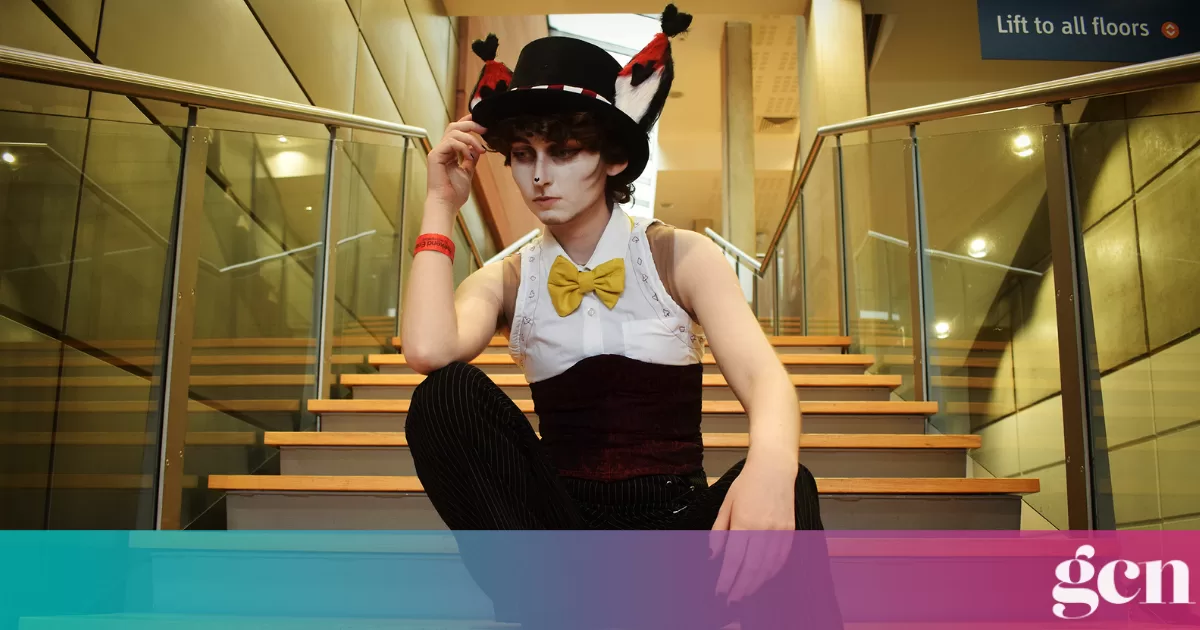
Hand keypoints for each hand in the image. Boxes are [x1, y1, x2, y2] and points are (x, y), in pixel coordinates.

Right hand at [427, 115, 487, 209]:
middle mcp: (442, 150)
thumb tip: (477, 149)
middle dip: (471, 125)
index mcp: (449, 153)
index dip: (468, 122)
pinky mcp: (435, 155)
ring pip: (453, 132)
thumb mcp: (468, 172)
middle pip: (454, 126)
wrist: (446, 204)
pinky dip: (463, 147)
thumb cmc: (454, 193)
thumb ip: (471, 159)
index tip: (482, 123)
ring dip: (470, 138)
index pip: (457, 131)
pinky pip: (450, 142)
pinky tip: (469, 157)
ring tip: (480, 150)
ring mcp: (438, 152)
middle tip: (484, 130)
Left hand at [709, 456, 796, 603]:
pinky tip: (762, 578)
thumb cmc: (746, 484)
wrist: (774, 468)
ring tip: (744, 593)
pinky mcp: (790, 530)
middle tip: (731, 599)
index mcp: (744, 520)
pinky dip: (771, 572)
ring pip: (768, 566)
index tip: (720, 591)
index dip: (727, 578)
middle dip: (740, 587)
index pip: (734, 558)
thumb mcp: (726, 504)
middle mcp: (763, 528)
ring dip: (756, 583)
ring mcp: (779, 530)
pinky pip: (781, 558)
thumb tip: (713, 555)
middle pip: (751, 567)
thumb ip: (719, 530)